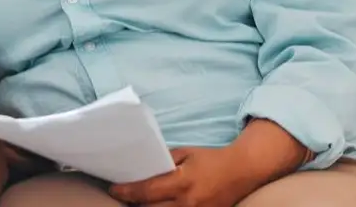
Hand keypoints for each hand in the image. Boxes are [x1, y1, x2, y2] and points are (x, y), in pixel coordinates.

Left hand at [108, 146, 258, 206]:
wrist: (241, 171)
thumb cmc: (210, 159)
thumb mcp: (186, 154)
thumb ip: (165, 162)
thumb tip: (144, 169)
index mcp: (182, 182)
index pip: (147, 190)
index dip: (127, 191)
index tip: (114, 188)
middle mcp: (188, 202)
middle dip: (133, 204)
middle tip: (122, 196)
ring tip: (137, 202)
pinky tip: (156, 205)